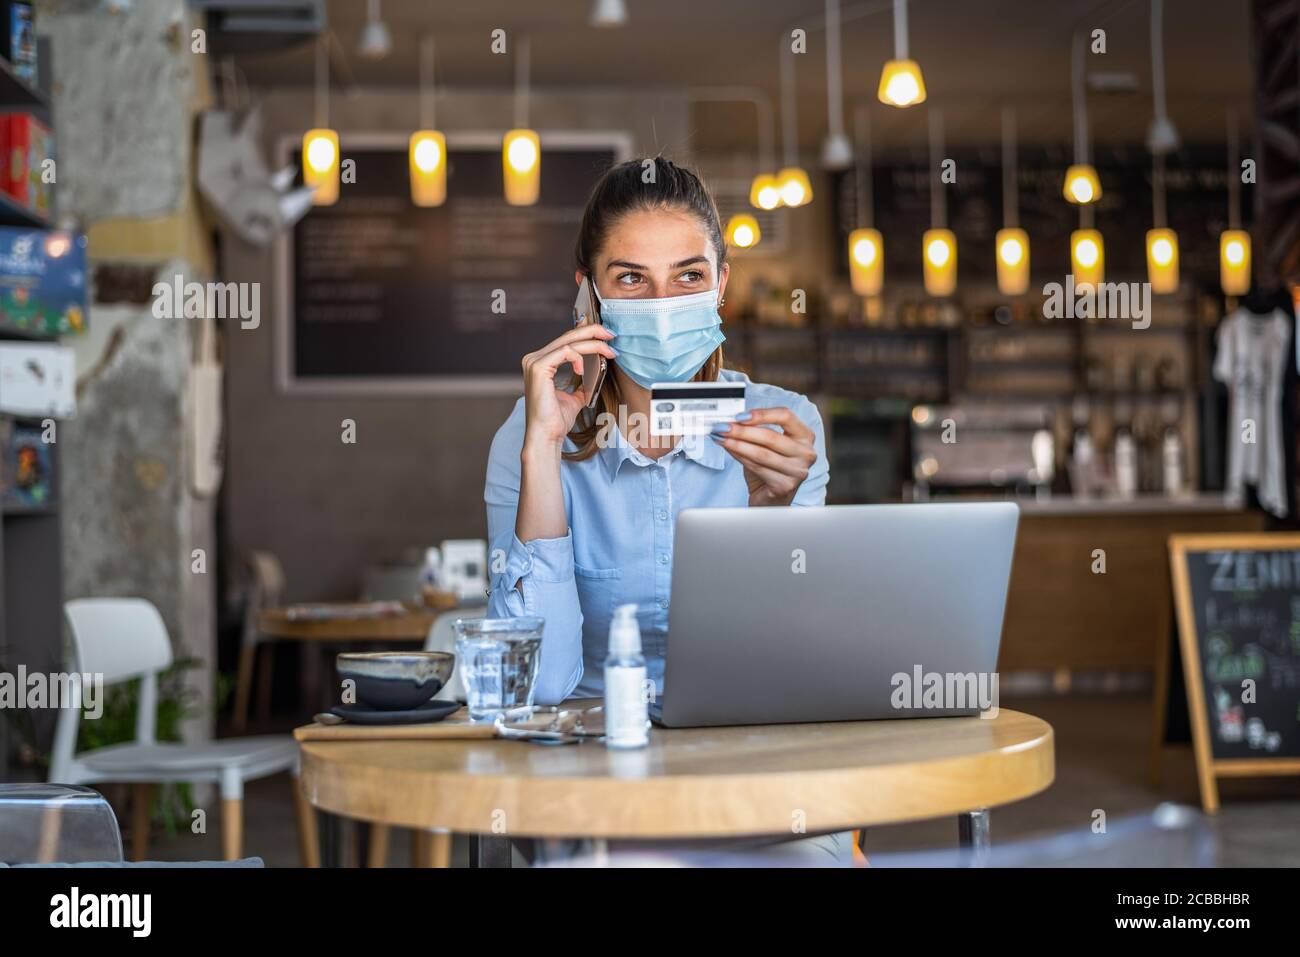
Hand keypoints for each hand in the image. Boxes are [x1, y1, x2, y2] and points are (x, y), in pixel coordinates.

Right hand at [520, 325, 617, 452]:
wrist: (547, 436)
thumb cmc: (556, 420)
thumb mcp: (574, 398)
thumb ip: (583, 383)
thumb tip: (596, 371)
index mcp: (540, 363)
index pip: (565, 340)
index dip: (586, 334)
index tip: (606, 337)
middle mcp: (534, 359)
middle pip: (567, 336)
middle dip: (593, 332)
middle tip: (611, 335)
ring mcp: (534, 362)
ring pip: (569, 342)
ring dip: (593, 345)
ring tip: (609, 352)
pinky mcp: (539, 368)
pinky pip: (566, 352)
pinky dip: (580, 357)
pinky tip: (584, 370)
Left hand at [711, 407, 817, 506]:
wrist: (771, 499)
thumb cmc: (769, 469)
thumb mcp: (765, 446)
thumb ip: (754, 432)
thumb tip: (731, 422)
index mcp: (805, 436)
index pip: (786, 416)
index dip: (761, 414)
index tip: (740, 416)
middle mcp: (806, 453)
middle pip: (771, 436)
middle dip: (742, 431)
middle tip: (723, 427)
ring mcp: (798, 471)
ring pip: (761, 453)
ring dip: (737, 444)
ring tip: (720, 438)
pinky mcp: (785, 486)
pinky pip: (757, 467)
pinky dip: (739, 457)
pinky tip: (729, 450)